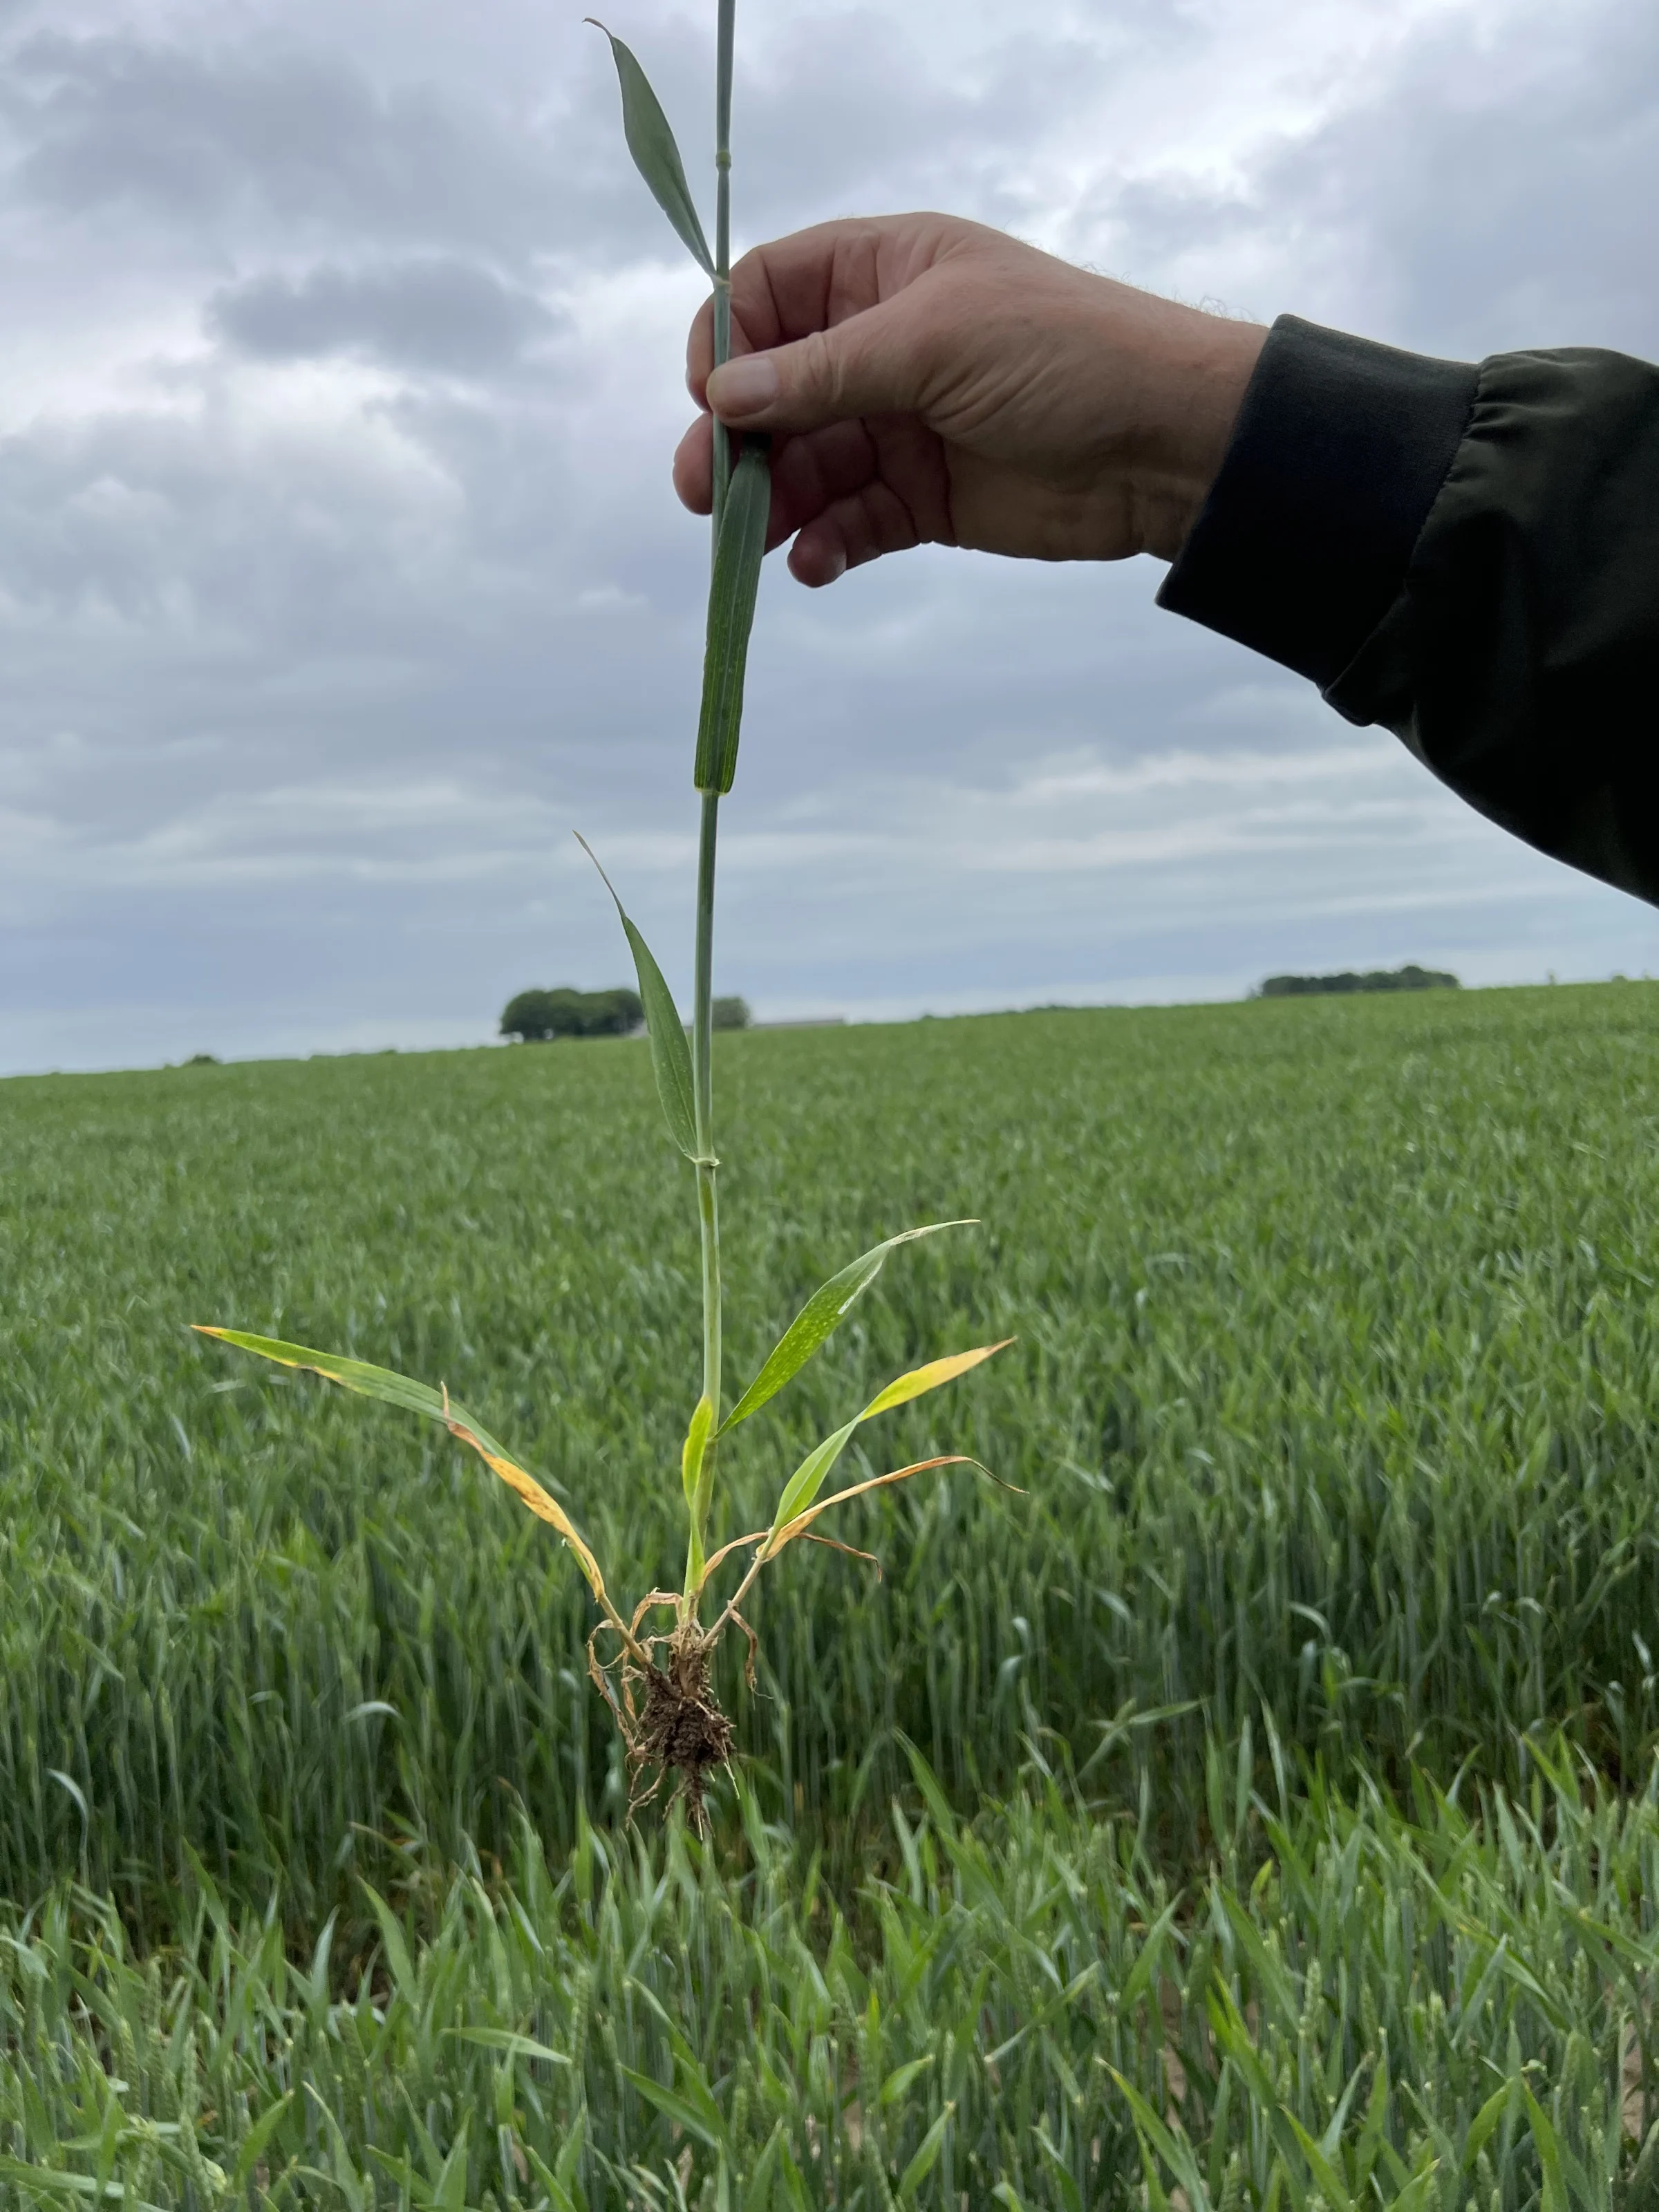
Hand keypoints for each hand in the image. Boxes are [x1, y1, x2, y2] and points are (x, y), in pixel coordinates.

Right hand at [673, 212, 1266, 585]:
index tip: (713, 394)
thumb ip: (824, 372)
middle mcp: (884, 345)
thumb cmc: (1064, 353)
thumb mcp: (934, 340)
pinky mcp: (925, 500)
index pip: (773, 290)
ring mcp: (903, 426)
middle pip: (776, 390)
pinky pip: (852, 523)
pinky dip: (826, 544)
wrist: (1165, 444)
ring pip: (808, 465)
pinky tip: (814, 563)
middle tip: (702, 491)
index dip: (731, 338)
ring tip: (751, 539)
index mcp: (886, 272)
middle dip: (736, 439)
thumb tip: (726, 395)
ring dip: (772, 501)